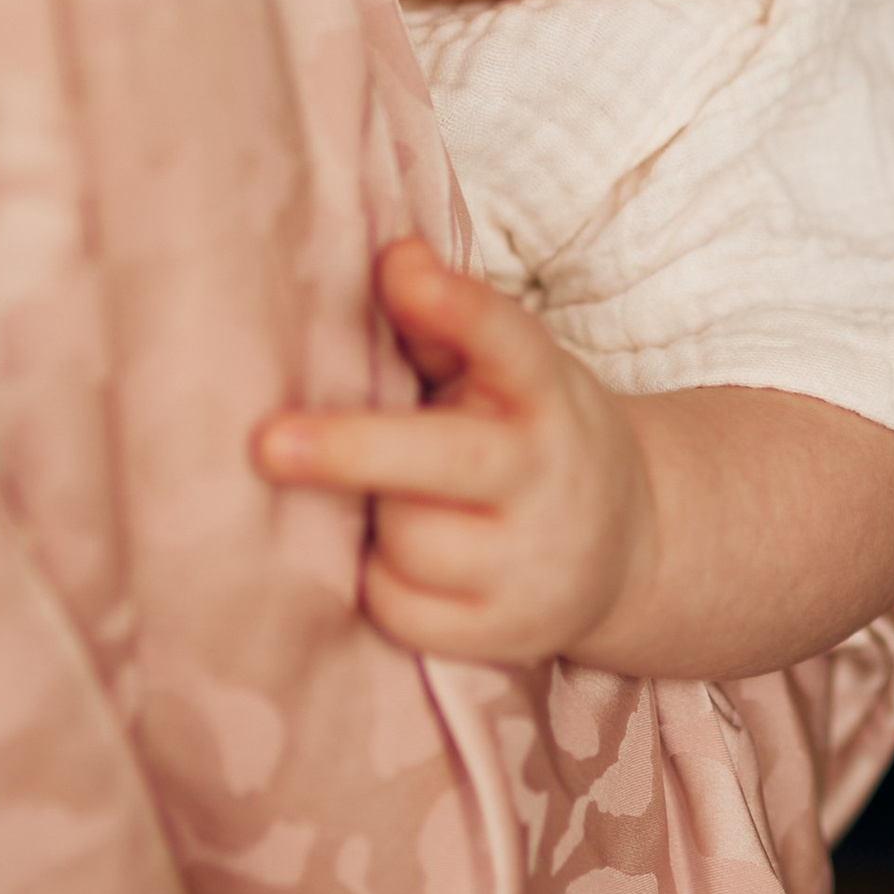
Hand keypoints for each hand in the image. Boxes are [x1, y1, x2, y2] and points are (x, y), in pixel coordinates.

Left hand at [254, 237, 653, 665]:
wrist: (627, 547)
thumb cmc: (527, 435)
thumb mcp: (507, 373)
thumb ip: (444, 320)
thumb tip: (391, 258)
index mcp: (546, 394)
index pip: (510, 340)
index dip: (456, 306)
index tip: (400, 267)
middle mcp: (549, 477)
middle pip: (449, 461)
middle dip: (355, 452)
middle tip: (266, 445)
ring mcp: (532, 565)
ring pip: (411, 542)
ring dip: (373, 518)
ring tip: (385, 501)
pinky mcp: (504, 635)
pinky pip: (400, 609)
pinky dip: (377, 581)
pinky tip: (391, 557)